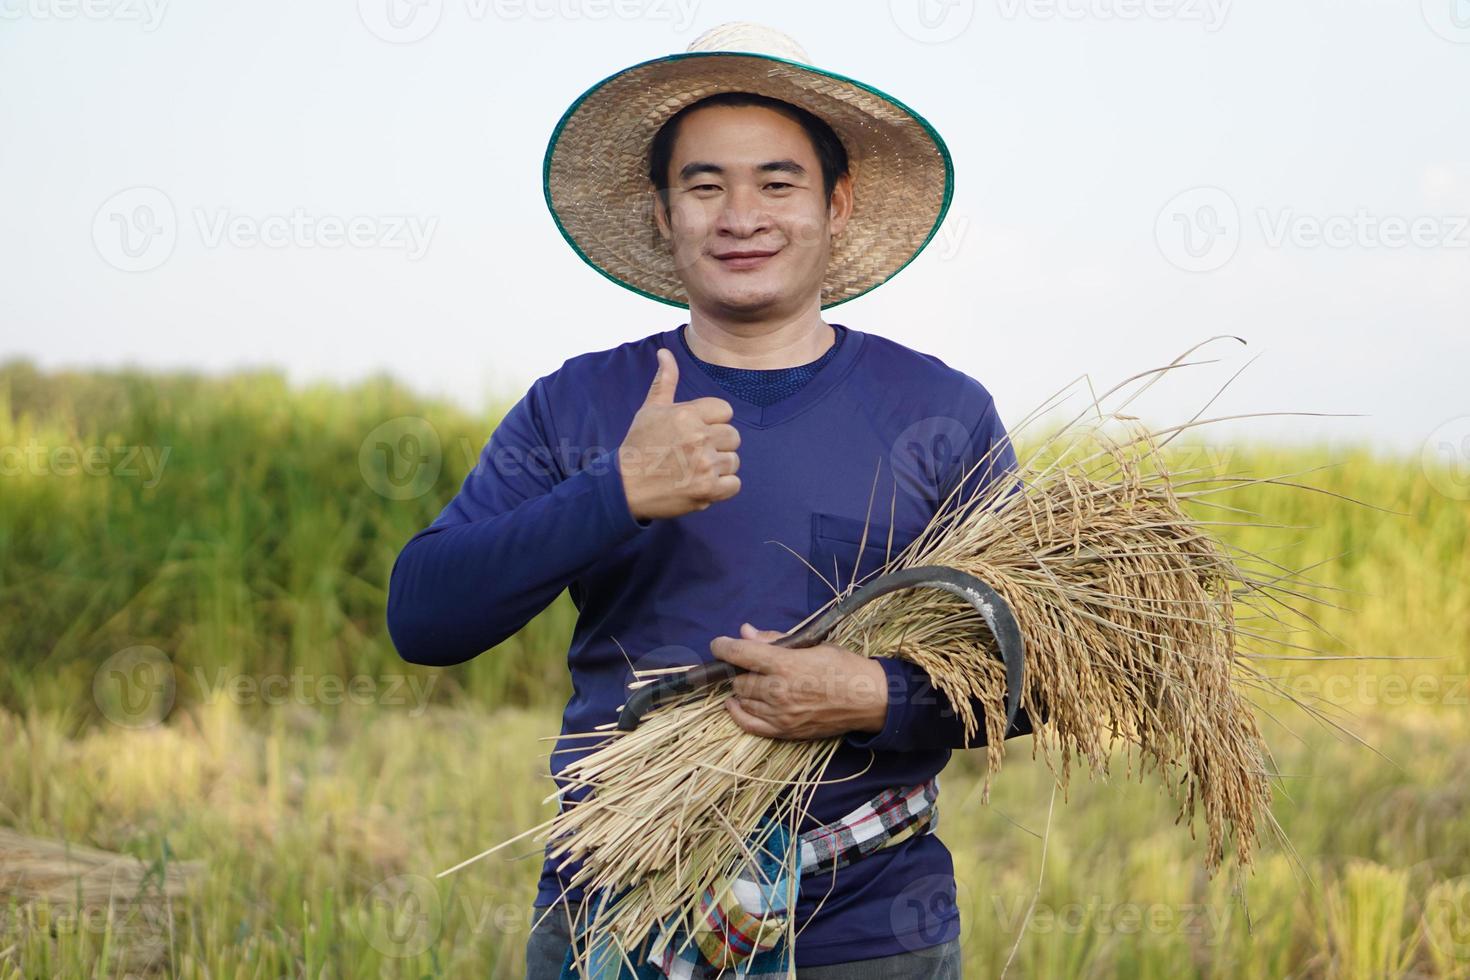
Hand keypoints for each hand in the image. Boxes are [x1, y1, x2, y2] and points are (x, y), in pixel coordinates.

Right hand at [619, 348, 741, 520]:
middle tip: (694, 453)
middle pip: (733, 436)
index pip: (725, 411)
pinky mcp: (708, 490)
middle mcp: (698, 437)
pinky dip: (722, 487)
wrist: (625, 488)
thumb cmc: (639, 446)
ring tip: (695, 469)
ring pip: (734, 461)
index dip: (712, 421)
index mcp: (687, 414)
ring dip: (719, 467)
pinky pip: (734, 484)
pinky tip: (702, 483)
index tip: (695, 432)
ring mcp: (705, 465)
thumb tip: (665, 352)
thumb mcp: (650, 410)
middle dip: (718, 444)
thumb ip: (665, 381)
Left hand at [709, 623, 888, 739]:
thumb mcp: (811, 645)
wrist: (868, 699)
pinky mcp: (785, 732)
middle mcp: (778, 691)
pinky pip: (749, 725)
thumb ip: (775, 639)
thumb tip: (745, 631)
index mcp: (785, 664)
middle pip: (738, 679)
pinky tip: (736, 703)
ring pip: (742, 700)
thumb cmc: (843, 666)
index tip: (718, 644)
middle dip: (739, 669)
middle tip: (748, 664)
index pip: (739, 654)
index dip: (723, 647)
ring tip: (752, 681)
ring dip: (741, 689)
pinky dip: (738, 713)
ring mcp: (780, 714)